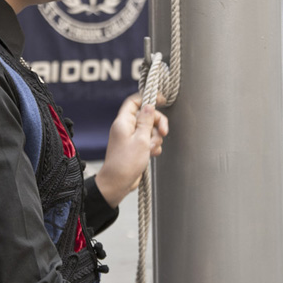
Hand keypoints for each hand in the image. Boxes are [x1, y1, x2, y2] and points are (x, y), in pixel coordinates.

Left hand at [94, 93, 168, 207]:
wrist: (118, 183)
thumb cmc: (126, 163)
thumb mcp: (141, 140)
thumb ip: (146, 121)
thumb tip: (149, 104)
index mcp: (123, 122)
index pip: (134, 102)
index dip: (148, 98)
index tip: (162, 101)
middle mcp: (126, 128)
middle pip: (146, 116)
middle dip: (157, 123)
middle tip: (163, 132)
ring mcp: (131, 138)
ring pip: (150, 129)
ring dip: (155, 138)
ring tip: (151, 149)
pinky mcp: (135, 148)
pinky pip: (148, 141)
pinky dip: (153, 146)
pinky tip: (152, 154)